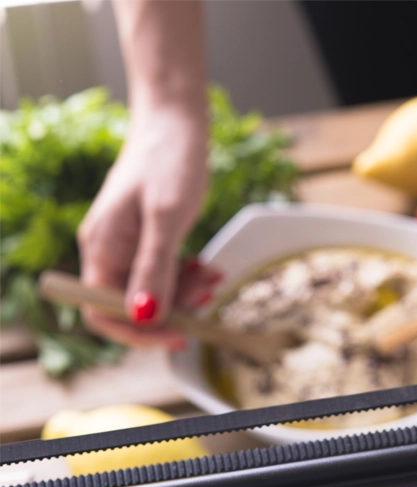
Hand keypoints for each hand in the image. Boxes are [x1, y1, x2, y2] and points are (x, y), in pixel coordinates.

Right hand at [78, 108, 217, 348]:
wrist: (176, 122)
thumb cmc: (169, 161)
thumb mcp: (166, 218)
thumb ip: (154, 268)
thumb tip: (144, 317)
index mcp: (102, 249)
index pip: (103, 313)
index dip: (139, 333)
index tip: (180, 335)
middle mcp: (108, 251)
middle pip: (131, 306)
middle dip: (171, 310)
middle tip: (208, 299)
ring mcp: (127, 245)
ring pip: (151, 291)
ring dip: (184, 293)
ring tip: (214, 278)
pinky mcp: (147, 238)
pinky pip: (162, 272)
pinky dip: (185, 276)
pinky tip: (207, 267)